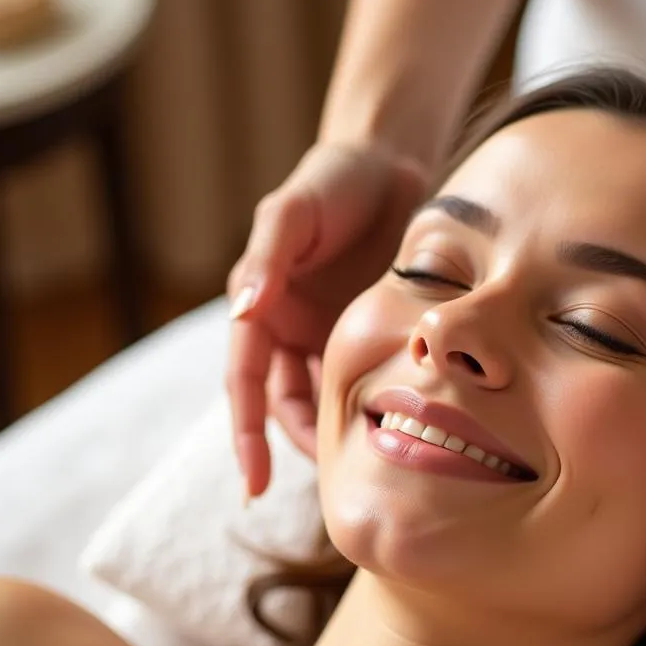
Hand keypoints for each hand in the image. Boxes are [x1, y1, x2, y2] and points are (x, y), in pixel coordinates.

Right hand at [226, 143, 429, 497]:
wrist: (389, 163)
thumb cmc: (334, 181)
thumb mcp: (294, 211)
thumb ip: (267, 259)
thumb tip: (243, 311)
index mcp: (261, 308)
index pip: (245, 382)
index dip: (246, 433)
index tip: (254, 482)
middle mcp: (291, 330)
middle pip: (286, 405)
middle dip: (303, 445)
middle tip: (338, 481)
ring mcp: (332, 334)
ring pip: (329, 400)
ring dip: (342, 433)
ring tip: (370, 465)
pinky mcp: (373, 333)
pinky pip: (371, 381)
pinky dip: (378, 405)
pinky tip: (402, 428)